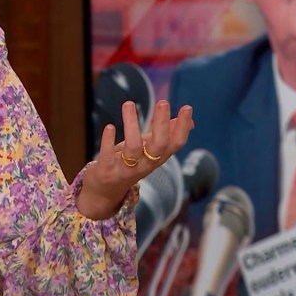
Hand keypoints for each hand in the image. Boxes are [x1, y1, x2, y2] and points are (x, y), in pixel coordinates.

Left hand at [77, 100, 192, 219]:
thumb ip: (167, 135)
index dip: (182, 127)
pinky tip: (110, 126)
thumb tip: (190, 121)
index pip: (175, 144)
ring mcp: (126, 169)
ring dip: (132, 125)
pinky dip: (108, 141)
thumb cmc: (130, 165)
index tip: (187, 107)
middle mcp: (145, 165)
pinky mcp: (107, 170)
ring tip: (129, 104)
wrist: (105, 192)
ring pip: (134, 148)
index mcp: (157, 158)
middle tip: (163, 102)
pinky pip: (109, 155)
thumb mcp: (150, 151)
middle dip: (162, 124)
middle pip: (159, 145)